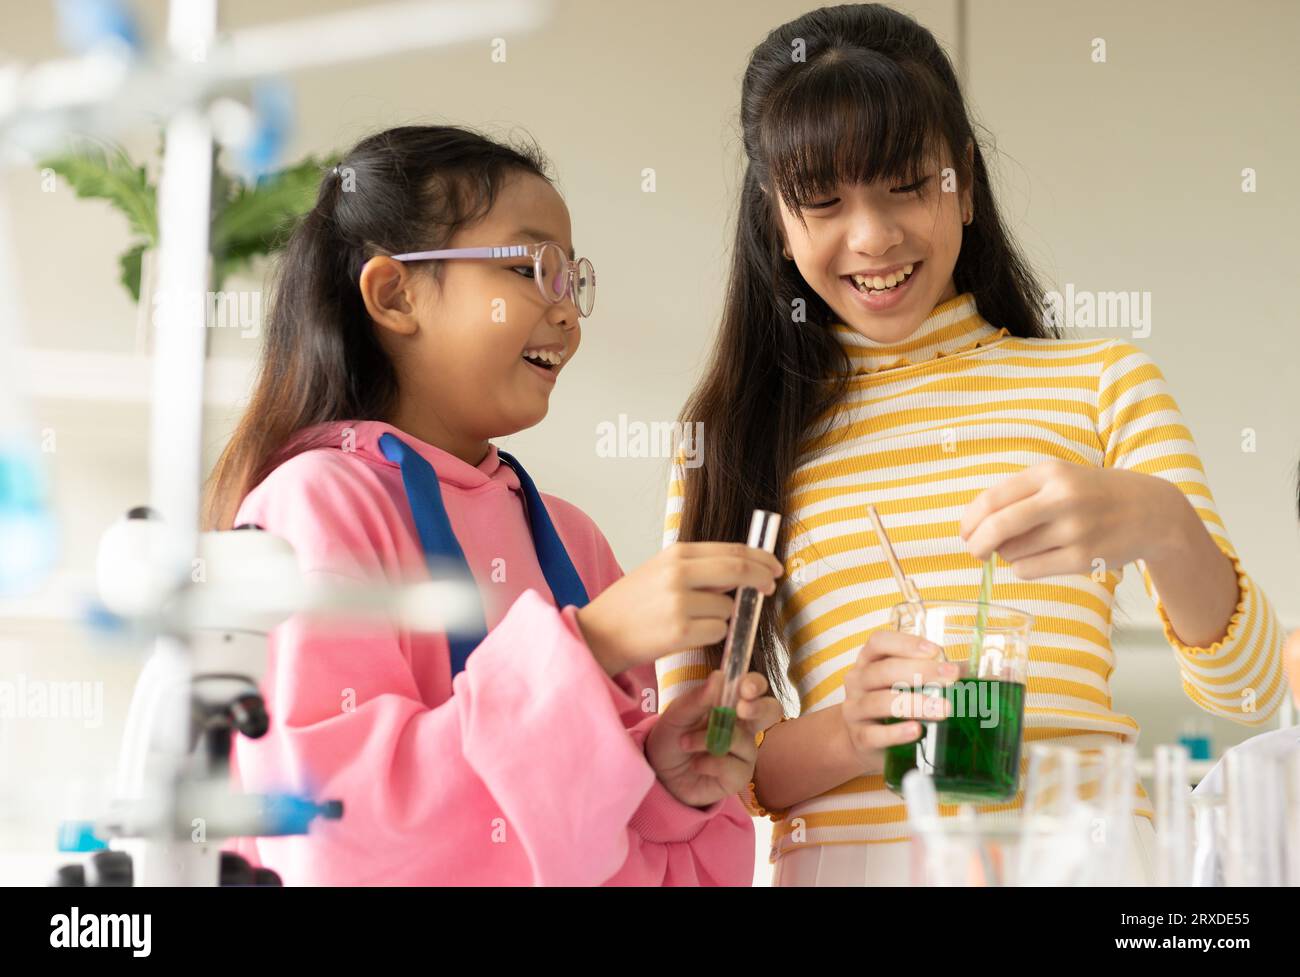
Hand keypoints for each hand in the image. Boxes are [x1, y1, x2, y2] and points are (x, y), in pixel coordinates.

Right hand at [575, 542, 782, 675]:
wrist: (598, 633)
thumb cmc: (631, 605)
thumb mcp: (660, 571)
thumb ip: (698, 568)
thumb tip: (743, 571)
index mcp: (675, 553)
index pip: (732, 550)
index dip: (760, 558)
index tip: (774, 567)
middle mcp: (678, 573)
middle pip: (738, 570)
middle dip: (761, 578)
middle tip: (770, 587)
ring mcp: (679, 603)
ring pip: (728, 608)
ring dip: (722, 617)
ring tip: (691, 621)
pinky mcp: (680, 632)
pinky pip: (717, 631)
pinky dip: (710, 635)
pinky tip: (686, 635)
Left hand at [645, 670, 783, 807]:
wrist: (658, 774)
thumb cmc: (671, 738)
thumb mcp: (676, 715)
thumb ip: (697, 698)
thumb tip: (719, 676)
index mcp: (729, 704)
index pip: (754, 688)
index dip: (755, 684)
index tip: (745, 688)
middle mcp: (743, 726)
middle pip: (771, 710)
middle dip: (760, 707)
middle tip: (741, 709)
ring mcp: (743, 752)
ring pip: (745, 741)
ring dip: (709, 740)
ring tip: (685, 743)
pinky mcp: (739, 777)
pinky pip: (735, 768)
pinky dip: (710, 764)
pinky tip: (696, 764)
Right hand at [841, 631, 958, 772]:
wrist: (863, 741)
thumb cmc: (892, 704)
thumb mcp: (906, 684)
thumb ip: (936, 674)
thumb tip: (980, 671)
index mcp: (869, 661)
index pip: (879, 642)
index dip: (906, 644)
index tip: (935, 651)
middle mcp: (857, 681)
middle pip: (883, 670)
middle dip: (919, 672)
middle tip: (951, 677)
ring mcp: (855, 710)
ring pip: (879, 702)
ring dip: (914, 703)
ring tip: (943, 709)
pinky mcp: (859, 738)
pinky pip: (874, 734)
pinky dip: (896, 733)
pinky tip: (917, 730)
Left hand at [958, 460, 1182, 579]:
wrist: (1152, 511)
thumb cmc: (1095, 495)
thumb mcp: (1060, 478)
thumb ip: (1020, 495)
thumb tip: (976, 527)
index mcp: (1051, 473)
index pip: (993, 498)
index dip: (970, 519)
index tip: (964, 532)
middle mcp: (1063, 498)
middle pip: (998, 527)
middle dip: (977, 543)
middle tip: (974, 551)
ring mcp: (1075, 530)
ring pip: (1012, 553)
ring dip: (1008, 555)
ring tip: (1030, 546)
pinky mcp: (1084, 558)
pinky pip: (1029, 570)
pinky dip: (1023, 569)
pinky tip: (1039, 559)